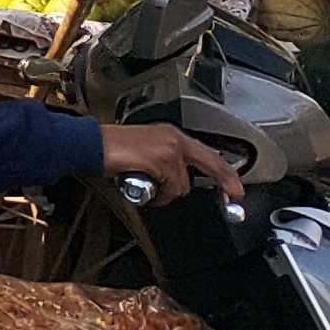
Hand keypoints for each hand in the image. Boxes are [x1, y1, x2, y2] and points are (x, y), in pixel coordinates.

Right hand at [98, 122, 243, 207]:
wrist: (91, 144)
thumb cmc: (111, 150)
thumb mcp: (146, 151)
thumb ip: (166, 163)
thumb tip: (176, 183)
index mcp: (172, 135)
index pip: (209, 155)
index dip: (227, 173)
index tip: (237, 190)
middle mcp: (174, 139)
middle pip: (206, 166)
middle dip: (203, 183)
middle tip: (217, 193)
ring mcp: (169, 149)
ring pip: (183, 184)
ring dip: (166, 191)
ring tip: (145, 183)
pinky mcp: (162, 161)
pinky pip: (170, 188)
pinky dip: (158, 194)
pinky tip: (141, 183)